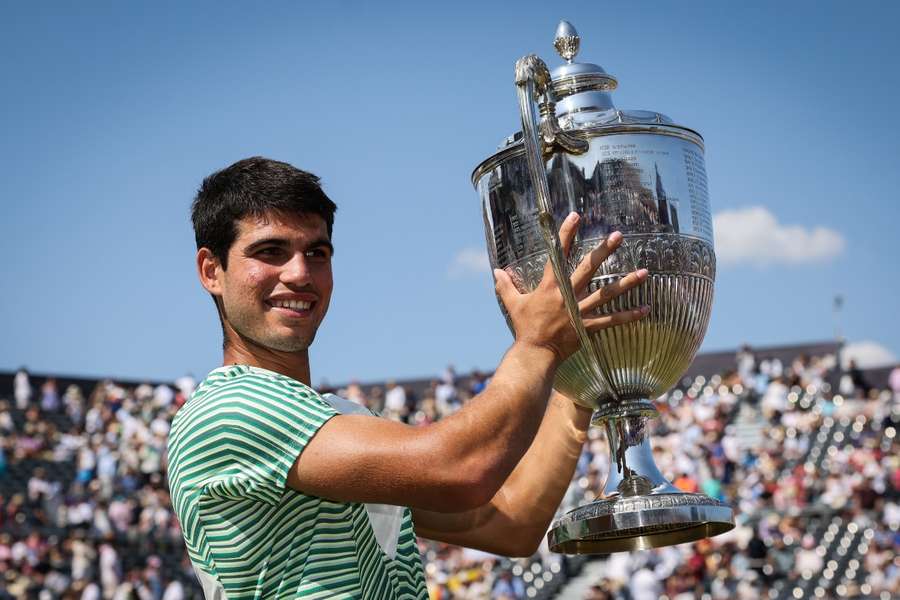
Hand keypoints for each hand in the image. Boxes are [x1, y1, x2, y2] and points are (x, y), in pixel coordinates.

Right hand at [494, 212, 648, 362]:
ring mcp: (580, 311)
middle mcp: (567, 295)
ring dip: (626, 283)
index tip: (575, 217)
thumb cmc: (524, 328)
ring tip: (644, 272)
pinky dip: (629, 316)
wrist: (535, 353)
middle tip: (618, 236)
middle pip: (588, 269)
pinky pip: (612, 320)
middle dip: (603, 251)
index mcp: (550, 287)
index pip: (558, 254)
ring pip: (607, 294)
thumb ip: (506, 286)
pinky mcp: (588, 327)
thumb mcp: (513, 304)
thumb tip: (495, 271)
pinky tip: (646, 309)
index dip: (566, 234)